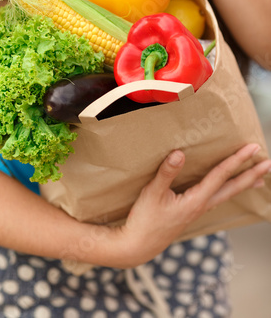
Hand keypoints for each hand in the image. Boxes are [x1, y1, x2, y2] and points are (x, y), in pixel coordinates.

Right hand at [116, 143, 270, 267]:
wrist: (137, 246)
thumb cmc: (144, 220)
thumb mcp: (153, 193)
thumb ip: (167, 173)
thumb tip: (179, 153)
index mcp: (196, 200)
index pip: (221, 175)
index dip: (237, 160)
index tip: (252, 148)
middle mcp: (201, 206)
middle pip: (232, 188)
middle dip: (250, 175)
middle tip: (268, 164)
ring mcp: (197, 211)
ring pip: (226, 194)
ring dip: (243, 184)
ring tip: (258, 178)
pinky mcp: (190, 213)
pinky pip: (215, 198)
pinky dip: (227, 190)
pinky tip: (225, 190)